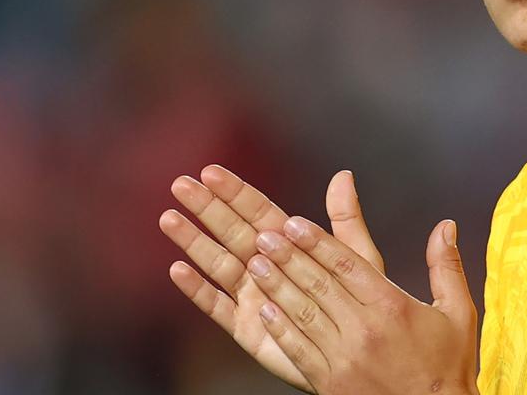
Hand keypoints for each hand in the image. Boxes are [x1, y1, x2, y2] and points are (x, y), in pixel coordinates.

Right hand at [159, 166, 383, 392]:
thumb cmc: (358, 303)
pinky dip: (197, 290)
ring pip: (217, 263)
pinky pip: (216, 306)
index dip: (235, 192)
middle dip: (206, 208)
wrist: (356, 353)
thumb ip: (346, 219)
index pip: (257, 211)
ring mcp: (252, 295)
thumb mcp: (356, 259)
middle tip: (181, 184)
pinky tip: (179, 271)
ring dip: (193, 242)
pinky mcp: (245, 327)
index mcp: (290, 244)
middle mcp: (265, 265)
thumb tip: (344, 174)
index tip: (211, 172)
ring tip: (169, 219)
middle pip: (231, 231)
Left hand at [246, 215, 478, 394]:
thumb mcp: (458, 312)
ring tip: (255, 264)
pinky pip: (300, 350)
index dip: (318, 242)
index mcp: (393, 306)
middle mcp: (366, 330)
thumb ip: (446, 266)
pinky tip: (265, 311)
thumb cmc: (446, 367)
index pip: (347, 265)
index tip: (294, 224)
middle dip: (288, 257)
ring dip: (277, 287)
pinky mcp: (331, 383)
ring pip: (304, 314)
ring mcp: (346, 358)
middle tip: (264, 235)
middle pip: (320, 285)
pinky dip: (281, 329)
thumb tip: (445, 227)